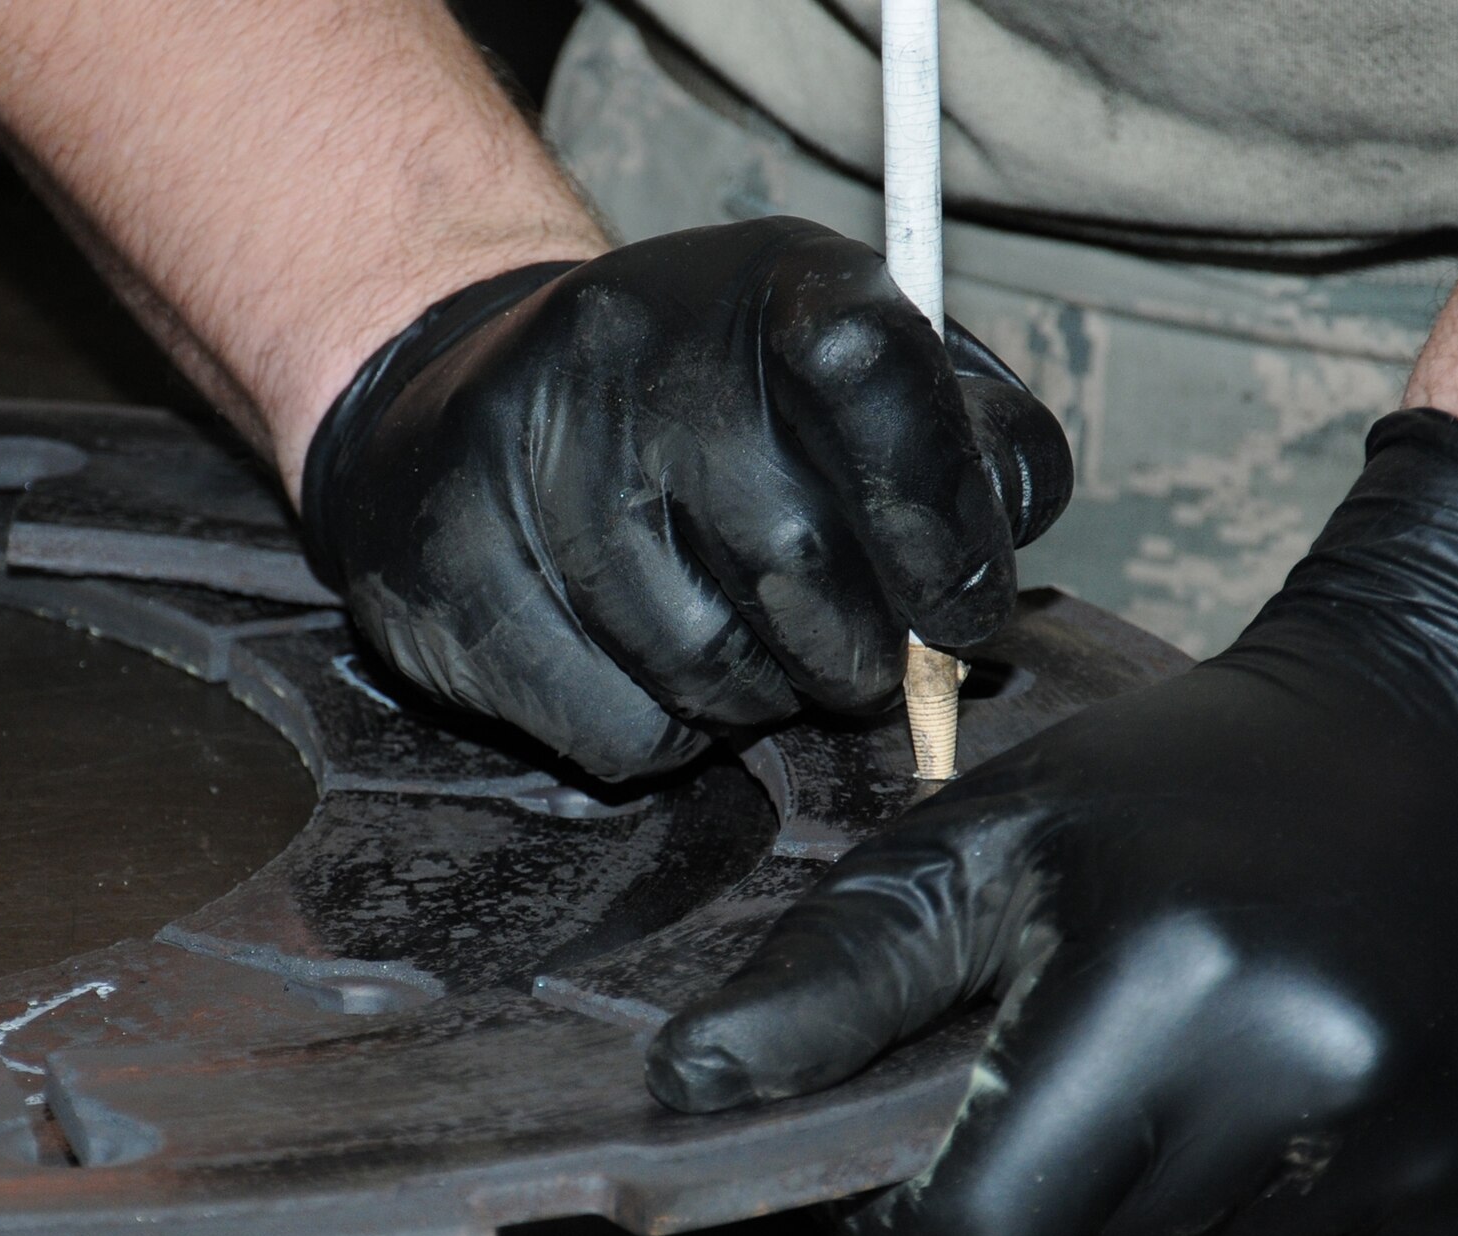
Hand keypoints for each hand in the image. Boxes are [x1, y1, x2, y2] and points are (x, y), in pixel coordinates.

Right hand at [300, 217, 1069, 780]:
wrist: (455, 408)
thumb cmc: (698, 405)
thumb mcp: (842, 368)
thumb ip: (962, 436)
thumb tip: (1004, 534)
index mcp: (758, 279)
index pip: (878, 376)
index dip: (942, 516)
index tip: (963, 611)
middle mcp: (630, 347)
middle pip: (798, 563)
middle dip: (858, 656)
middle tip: (857, 661)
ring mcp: (528, 459)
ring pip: (710, 672)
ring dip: (761, 701)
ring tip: (744, 649)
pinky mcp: (453, 574)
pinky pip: (623, 733)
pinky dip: (668, 734)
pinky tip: (648, 667)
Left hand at [646, 409, 1457, 1235]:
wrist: (1449, 733)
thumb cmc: (1186, 774)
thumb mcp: (991, 836)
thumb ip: (837, 973)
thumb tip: (691, 1089)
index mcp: (1165, 977)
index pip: (982, 1232)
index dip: (914, 1209)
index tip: (911, 1144)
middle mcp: (1310, 1071)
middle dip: (1051, 1165)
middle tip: (1091, 1026)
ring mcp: (1420, 1136)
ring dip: (1168, 1164)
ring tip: (1214, 1020)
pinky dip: (1281, 1179)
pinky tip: (1312, 1055)